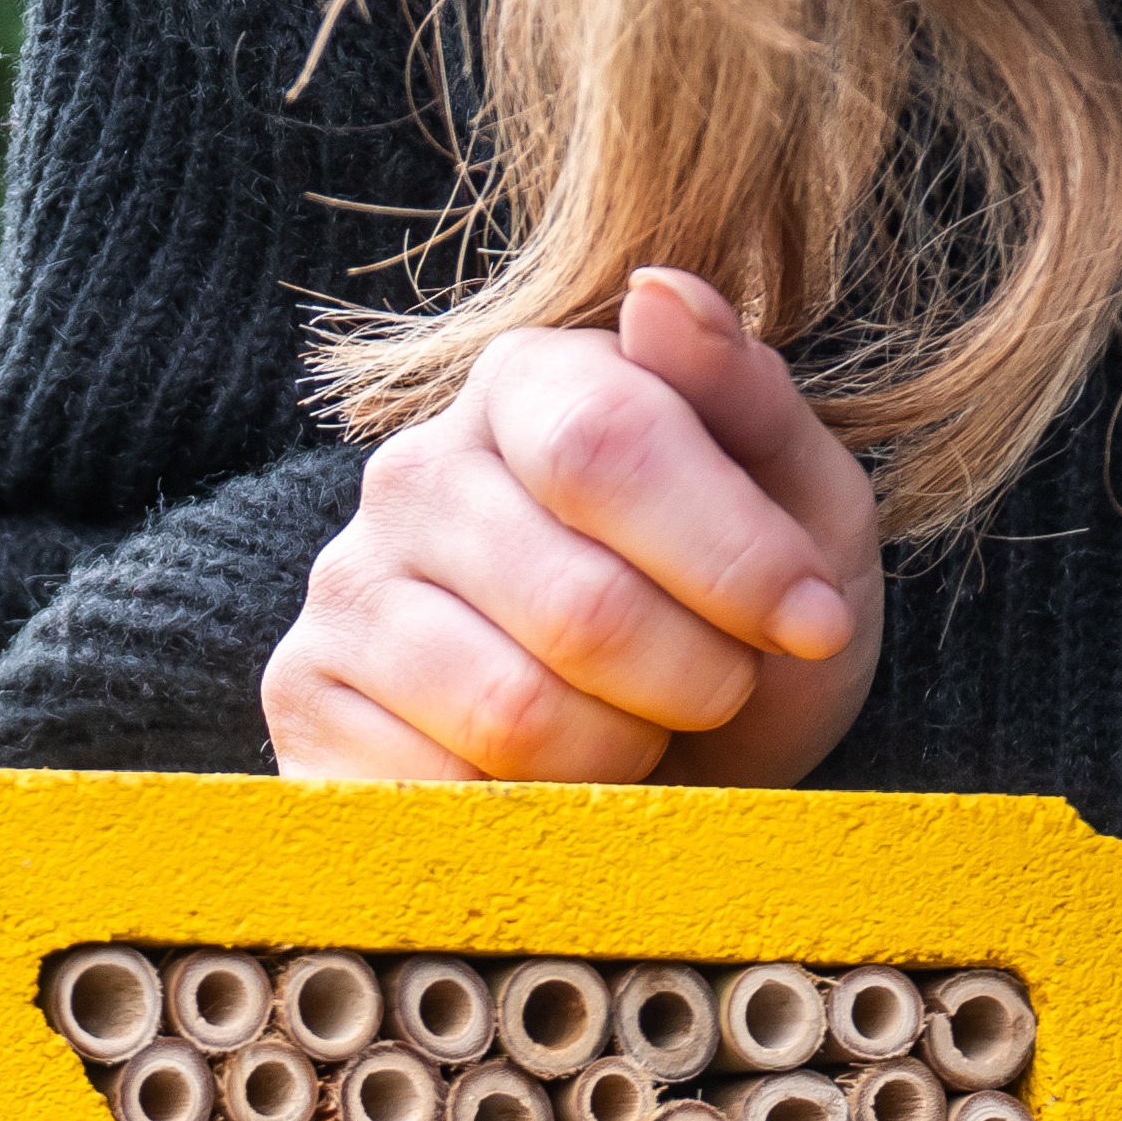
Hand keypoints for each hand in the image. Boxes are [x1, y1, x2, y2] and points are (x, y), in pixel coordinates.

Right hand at [263, 267, 882, 788]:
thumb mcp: (801, 517)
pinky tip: (550, 789)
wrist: (660, 785)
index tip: (812, 625)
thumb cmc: (737, 636)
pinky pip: (443, 800)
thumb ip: (751, 406)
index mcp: (530, 387)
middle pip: (579, 606)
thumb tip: (660, 299)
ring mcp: (347, 592)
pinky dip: (533, 821)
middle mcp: (414, 472)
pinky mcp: (309, 710)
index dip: (732, 557)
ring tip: (635, 736)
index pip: (609, 447)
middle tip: (719, 694)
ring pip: (514, 716)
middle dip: (693, 681)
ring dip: (621, 760)